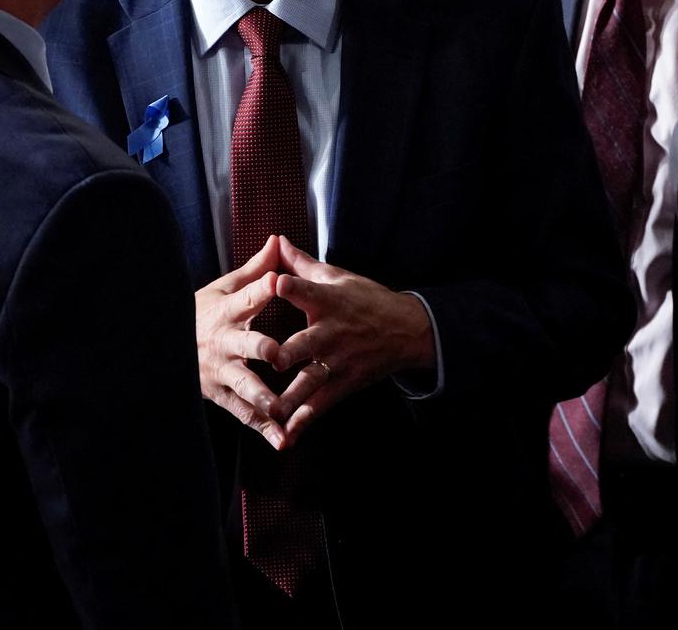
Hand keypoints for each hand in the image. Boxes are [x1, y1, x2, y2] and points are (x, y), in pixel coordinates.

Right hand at [194, 236, 286, 448]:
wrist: (168, 346)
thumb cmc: (205, 311)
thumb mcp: (226, 288)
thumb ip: (257, 270)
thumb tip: (279, 240)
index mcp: (226, 312)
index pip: (245, 298)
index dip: (261, 288)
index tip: (278, 280)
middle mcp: (223, 343)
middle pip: (242, 345)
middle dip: (259, 348)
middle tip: (277, 353)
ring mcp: (221, 373)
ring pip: (242, 386)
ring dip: (261, 397)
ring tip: (280, 408)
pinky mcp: (221, 396)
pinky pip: (244, 414)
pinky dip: (263, 428)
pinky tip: (282, 440)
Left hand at [271, 237, 434, 444]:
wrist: (407, 330)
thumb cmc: (366, 299)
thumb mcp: (338, 277)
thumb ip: (302, 264)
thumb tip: (276, 242)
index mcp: (328, 301)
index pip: (308, 290)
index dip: (292, 286)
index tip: (275, 282)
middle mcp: (332, 332)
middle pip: (307, 343)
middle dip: (288, 353)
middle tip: (270, 361)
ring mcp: (339, 361)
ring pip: (312, 381)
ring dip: (291, 397)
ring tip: (271, 411)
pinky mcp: (345, 383)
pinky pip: (321, 405)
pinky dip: (303, 421)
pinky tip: (286, 435)